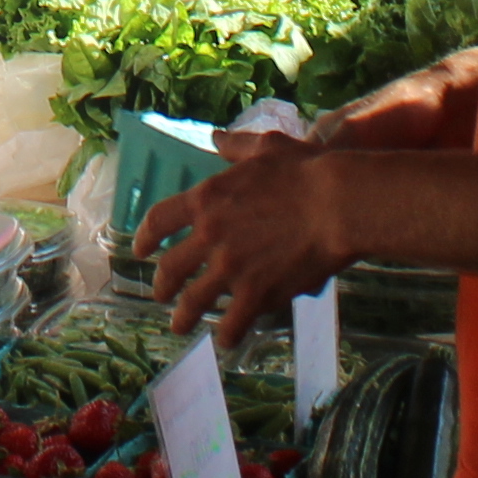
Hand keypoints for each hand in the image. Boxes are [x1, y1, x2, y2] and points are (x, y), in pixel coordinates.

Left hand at [131, 135, 355, 354]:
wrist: (337, 204)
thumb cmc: (305, 170)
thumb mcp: (265, 147)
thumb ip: (236, 146)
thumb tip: (217, 137)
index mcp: (206, 199)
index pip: (160, 220)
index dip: (145, 238)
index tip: (141, 250)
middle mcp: (210, 236)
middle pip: (171, 268)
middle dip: (162, 286)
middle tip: (161, 296)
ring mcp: (230, 268)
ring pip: (194, 302)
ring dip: (184, 318)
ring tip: (180, 326)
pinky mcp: (256, 294)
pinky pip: (233, 322)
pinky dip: (227, 334)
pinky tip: (226, 339)